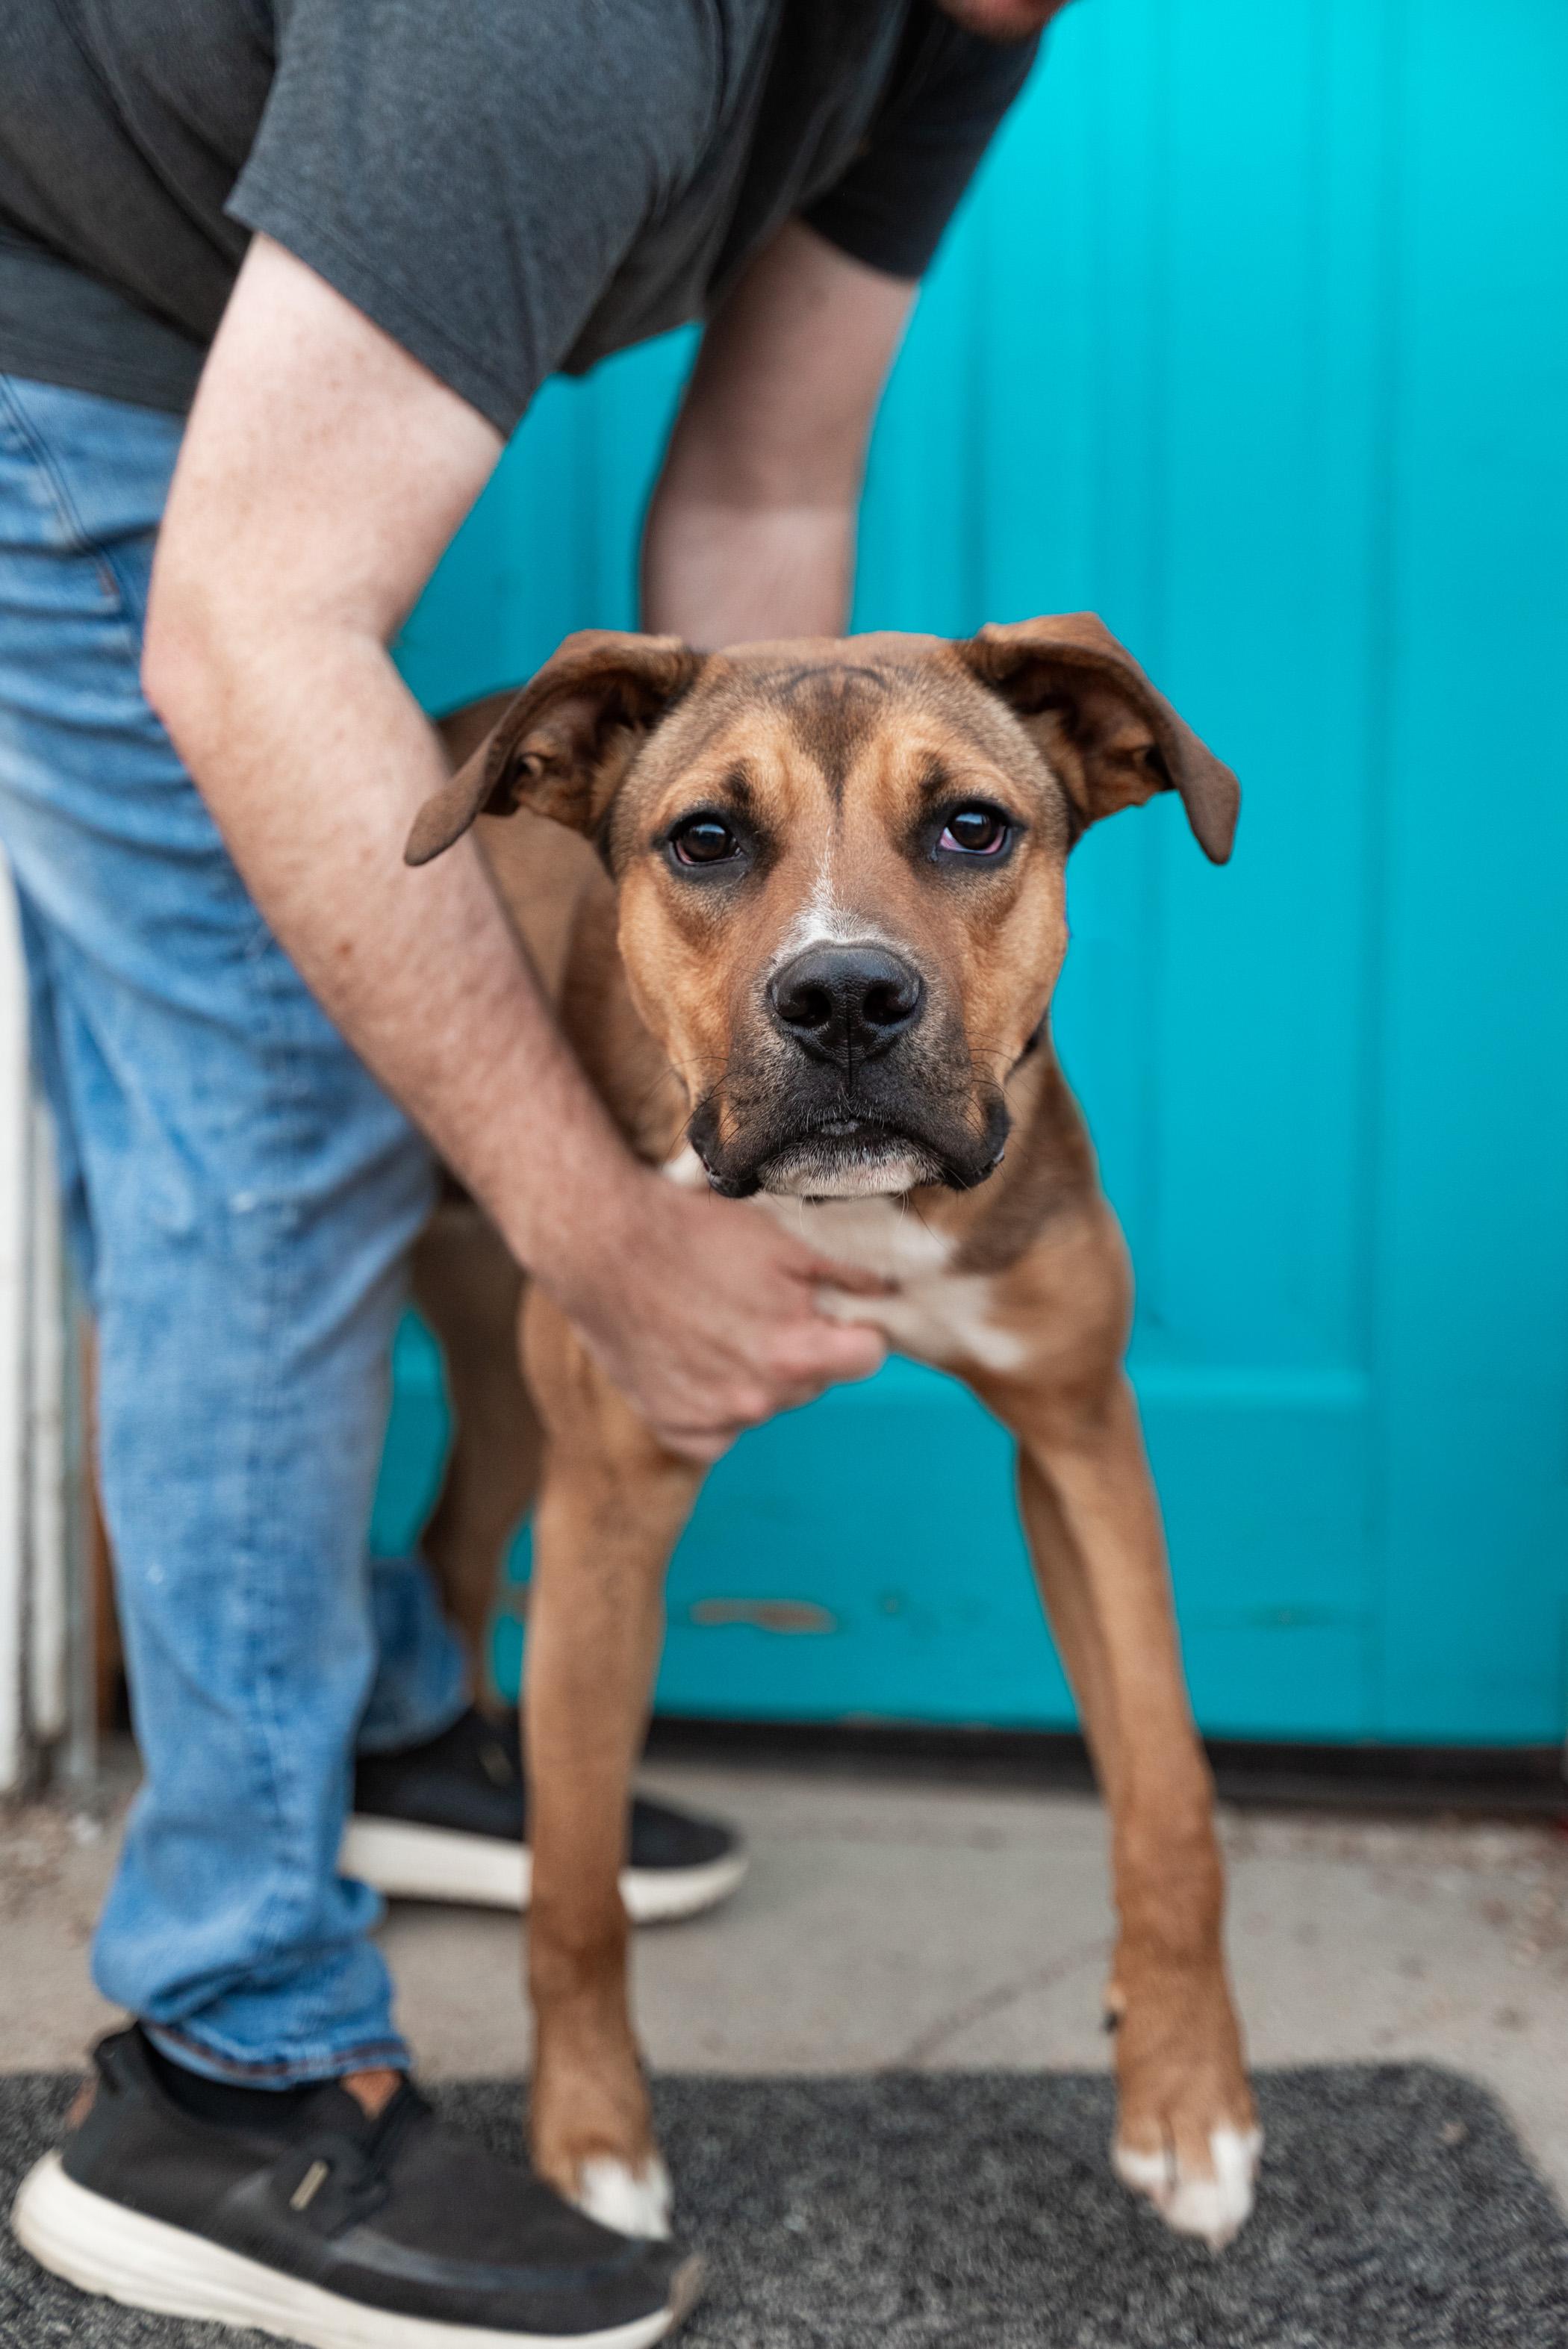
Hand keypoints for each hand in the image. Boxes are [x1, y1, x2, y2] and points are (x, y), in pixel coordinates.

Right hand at [541, 1166, 889, 1462]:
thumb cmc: (692, 1233)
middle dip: (801, 1348)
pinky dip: (713, 1404)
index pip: (868, 1358)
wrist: (600, 1246)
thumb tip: (889, 1290)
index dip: (857, 1329)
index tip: (834, 1311)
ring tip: (717, 1323)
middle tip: (761, 1306)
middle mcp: (759, 1400)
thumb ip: (845, 1272)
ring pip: (766, 1403)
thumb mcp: (780, 1240)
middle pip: (814, 1381)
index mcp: (795, 1354)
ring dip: (756, 1374)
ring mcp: (714, 1419)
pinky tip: (694, 1361)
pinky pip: (718, 1432)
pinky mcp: (674, 1428)